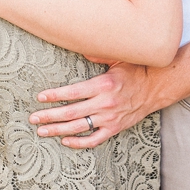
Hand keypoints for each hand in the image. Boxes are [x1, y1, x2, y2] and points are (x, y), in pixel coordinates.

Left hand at [29, 63, 154, 148]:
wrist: (156, 88)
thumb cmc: (135, 71)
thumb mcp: (119, 58)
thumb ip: (99, 54)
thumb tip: (81, 47)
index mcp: (104, 85)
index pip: (73, 92)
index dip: (55, 96)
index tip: (41, 97)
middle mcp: (105, 103)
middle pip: (71, 112)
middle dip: (49, 115)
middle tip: (33, 117)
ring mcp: (109, 117)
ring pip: (79, 127)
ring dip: (57, 130)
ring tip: (42, 130)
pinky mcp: (114, 128)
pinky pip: (94, 139)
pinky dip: (78, 142)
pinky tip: (65, 140)